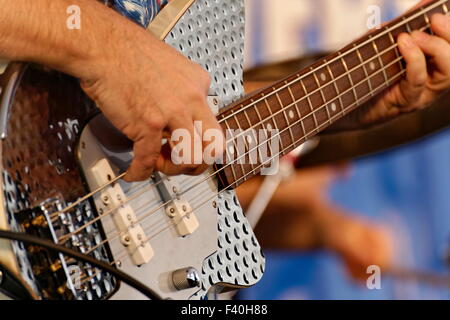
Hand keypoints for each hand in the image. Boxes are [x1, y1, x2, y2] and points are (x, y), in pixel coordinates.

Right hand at [80, 25, 222, 181]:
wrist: (102, 45)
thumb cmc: (127, 52)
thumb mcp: (171, 65)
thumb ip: (181, 91)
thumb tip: (177, 115)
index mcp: (198, 85)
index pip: (213, 124)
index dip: (200, 142)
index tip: (187, 146)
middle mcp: (191, 99)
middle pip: (213, 146)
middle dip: (198, 163)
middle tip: (182, 164)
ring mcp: (171, 113)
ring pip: (189, 158)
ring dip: (172, 169)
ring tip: (157, 165)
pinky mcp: (147, 124)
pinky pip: (149, 160)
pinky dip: (140, 172)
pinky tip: (134, 172)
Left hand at [360, 11, 449, 124]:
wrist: (340, 102)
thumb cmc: (361, 73)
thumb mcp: (382, 45)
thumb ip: (401, 27)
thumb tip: (424, 2)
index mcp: (431, 66)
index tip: (437, 12)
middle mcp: (433, 81)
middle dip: (449, 35)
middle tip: (433, 20)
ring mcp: (422, 94)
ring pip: (447, 72)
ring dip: (434, 47)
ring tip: (413, 35)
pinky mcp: (406, 103)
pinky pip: (418, 81)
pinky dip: (414, 60)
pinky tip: (403, 43)